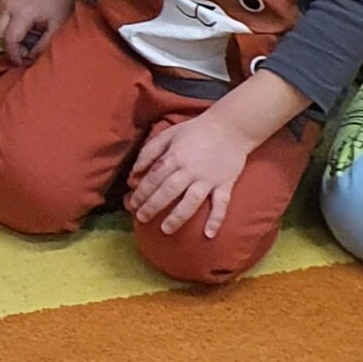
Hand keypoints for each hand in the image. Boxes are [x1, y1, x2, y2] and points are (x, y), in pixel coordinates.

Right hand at [0, 0, 74, 64]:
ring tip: (20, 41)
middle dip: (8, 47)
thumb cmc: (58, 7)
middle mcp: (8, 4)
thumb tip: (28, 58)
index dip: (14, 54)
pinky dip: (2, 28)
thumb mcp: (56, 29)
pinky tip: (16, 30)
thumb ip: (42, 46)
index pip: (9, 38)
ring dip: (3, 38)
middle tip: (23, 52)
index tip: (21, 62)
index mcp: (22, 12)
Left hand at [125, 105, 254, 239]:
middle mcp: (190, 169)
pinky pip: (221, 204)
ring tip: (166, 230)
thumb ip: (150, 151)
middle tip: (141, 218)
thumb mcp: (168, 134)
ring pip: (191, 200)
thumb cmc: (195, 130)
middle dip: (153, 206)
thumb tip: (135, 171)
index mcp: (174, 156)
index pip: (154, 177)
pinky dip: (216, 219)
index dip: (141, 192)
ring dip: (178, 216)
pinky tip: (208, 234)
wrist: (230, 127)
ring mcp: (208, 178)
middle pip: (168, 191)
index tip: (132, 204)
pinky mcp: (225, 184)